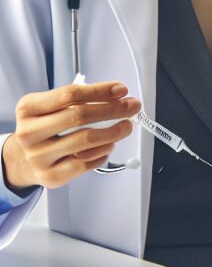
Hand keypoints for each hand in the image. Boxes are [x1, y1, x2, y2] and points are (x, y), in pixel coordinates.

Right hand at [2, 81, 139, 190]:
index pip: (69, 94)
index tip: (121, 89)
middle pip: (79, 116)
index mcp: (28, 109)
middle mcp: (29, 133)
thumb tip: (118, 97)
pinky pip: (87, 162)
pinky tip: (109, 145)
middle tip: (132, 106)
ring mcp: (38, 156)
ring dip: (113, 132)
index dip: (100, 91)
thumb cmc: (46, 128)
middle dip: (113, 110)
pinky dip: (104, 152)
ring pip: (86, 140)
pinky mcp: (51, 176)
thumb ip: (79, 100)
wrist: (24, 160)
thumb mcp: (51, 108)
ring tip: (126, 126)